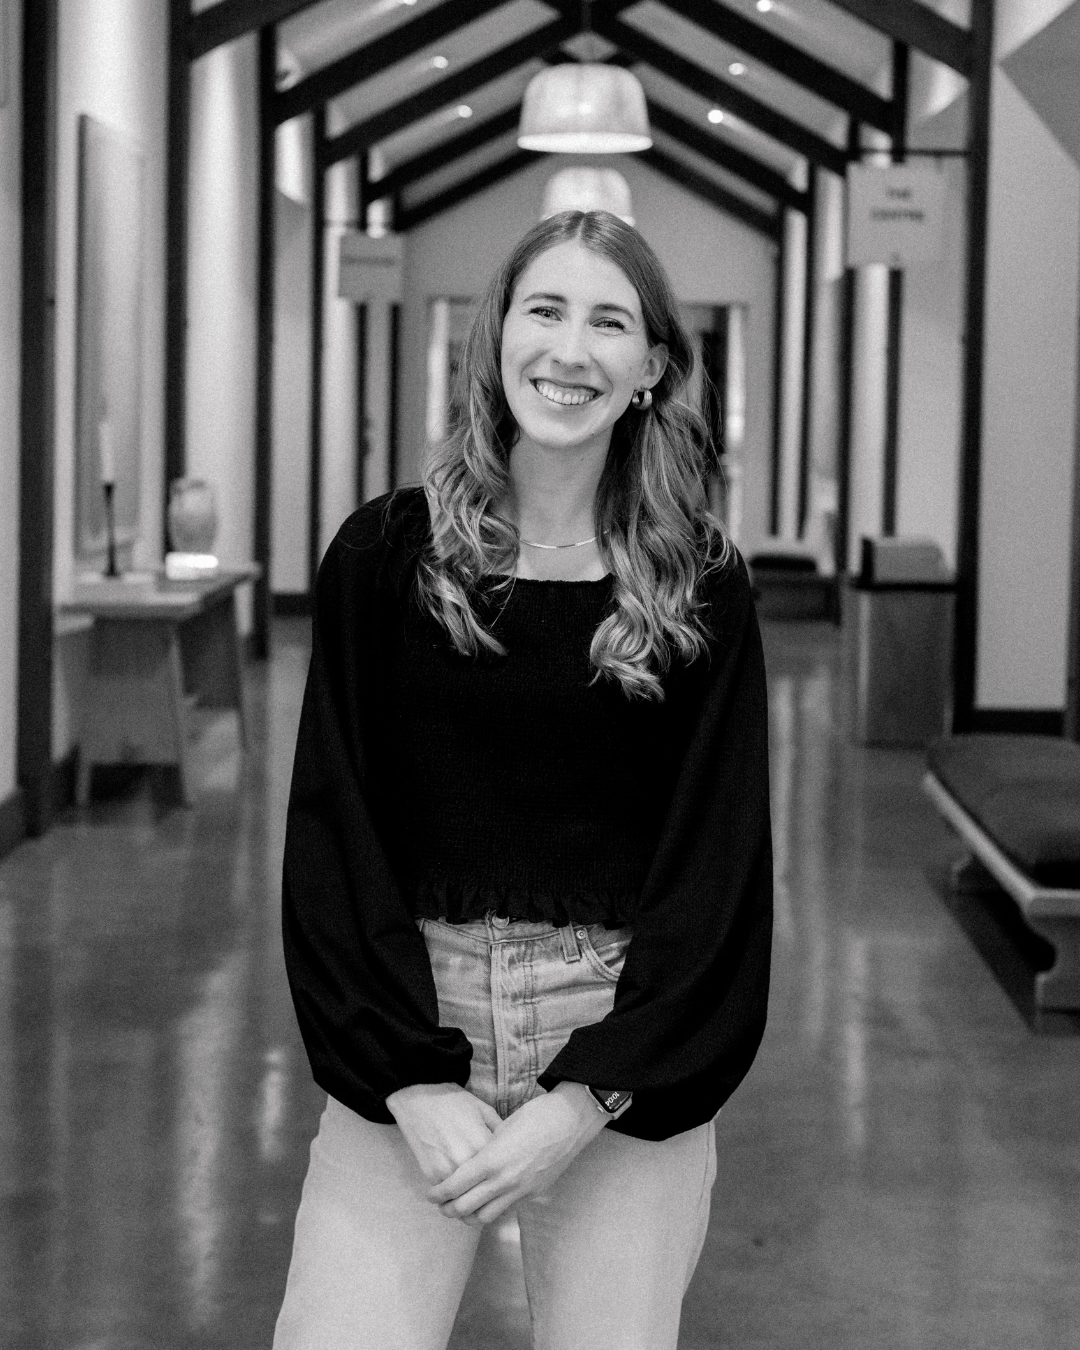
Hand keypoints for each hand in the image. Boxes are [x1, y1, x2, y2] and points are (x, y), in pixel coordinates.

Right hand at [385, 1082, 502, 1185]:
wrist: (418, 1099)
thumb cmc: (454, 1101)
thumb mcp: (484, 1110)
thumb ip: (500, 1132)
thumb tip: (513, 1150)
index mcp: (485, 1146)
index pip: (501, 1173)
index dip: (504, 1174)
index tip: (504, 1174)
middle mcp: (468, 1163)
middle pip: (483, 1189)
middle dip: (487, 1189)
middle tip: (489, 1187)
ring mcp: (448, 1172)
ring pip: (465, 1196)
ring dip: (469, 1195)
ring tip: (472, 1189)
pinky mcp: (432, 1176)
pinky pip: (448, 1193)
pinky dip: (452, 1192)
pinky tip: (455, 1185)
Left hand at [427, 1082, 608, 1226]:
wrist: (570, 1121)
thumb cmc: (535, 1115)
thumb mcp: (502, 1128)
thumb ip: (486, 1149)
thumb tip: (473, 1162)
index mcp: (491, 1161)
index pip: (455, 1187)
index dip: (439, 1194)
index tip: (431, 1194)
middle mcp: (503, 1181)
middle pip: (465, 1209)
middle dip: (449, 1210)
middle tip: (442, 1205)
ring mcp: (520, 1191)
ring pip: (486, 1217)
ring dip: (470, 1215)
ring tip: (463, 1208)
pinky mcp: (533, 1194)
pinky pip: (506, 1209)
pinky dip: (493, 1209)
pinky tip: (489, 1200)